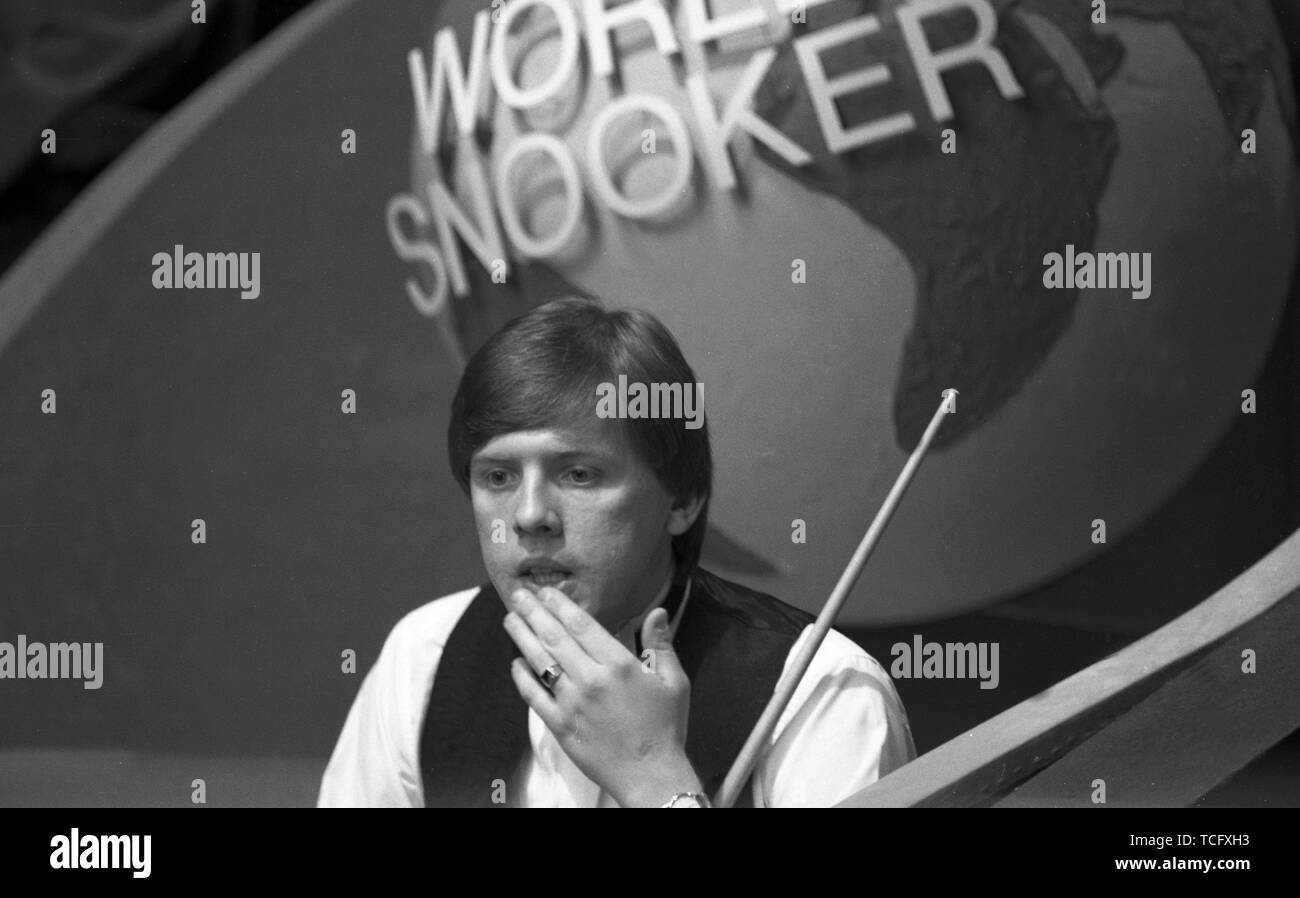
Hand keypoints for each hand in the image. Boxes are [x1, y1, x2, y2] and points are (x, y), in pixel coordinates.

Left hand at [503, 586, 702, 807]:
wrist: (651, 774)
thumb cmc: (665, 727)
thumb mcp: (674, 682)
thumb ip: (661, 645)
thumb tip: (658, 611)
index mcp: (619, 665)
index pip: (582, 625)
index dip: (561, 605)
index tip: (546, 592)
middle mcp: (591, 680)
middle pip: (555, 638)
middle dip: (534, 613)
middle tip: (519, 595)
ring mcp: (572, 703)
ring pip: (540, 662)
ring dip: (522, 638)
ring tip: (510, 620)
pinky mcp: (560, 725)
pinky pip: (534, 696)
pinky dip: (522, 678)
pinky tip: (515, 663)